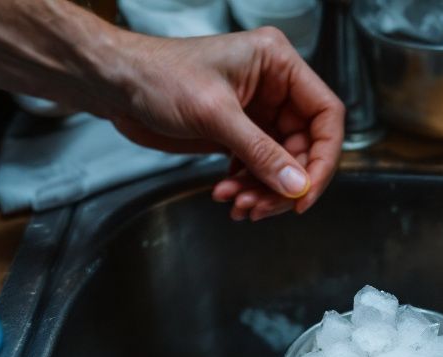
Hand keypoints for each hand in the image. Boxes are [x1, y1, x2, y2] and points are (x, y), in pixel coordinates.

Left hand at [110, 28, 344, 221]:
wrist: (116, 84)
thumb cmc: (158, 76)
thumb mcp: (215, 115)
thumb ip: (260, 152)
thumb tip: (297, 186)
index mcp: (278, 63)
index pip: (326, 115)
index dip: (323, 158)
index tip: (306, 194)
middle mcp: (274, 86)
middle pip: (305, 146)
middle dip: (285, 182)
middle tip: (261, 206)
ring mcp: (257, 111)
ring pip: (282, 163)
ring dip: (263, 190)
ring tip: (237, 205)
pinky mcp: (238, 131)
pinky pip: (258, 167)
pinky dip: (247, 186)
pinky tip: (226, 195)